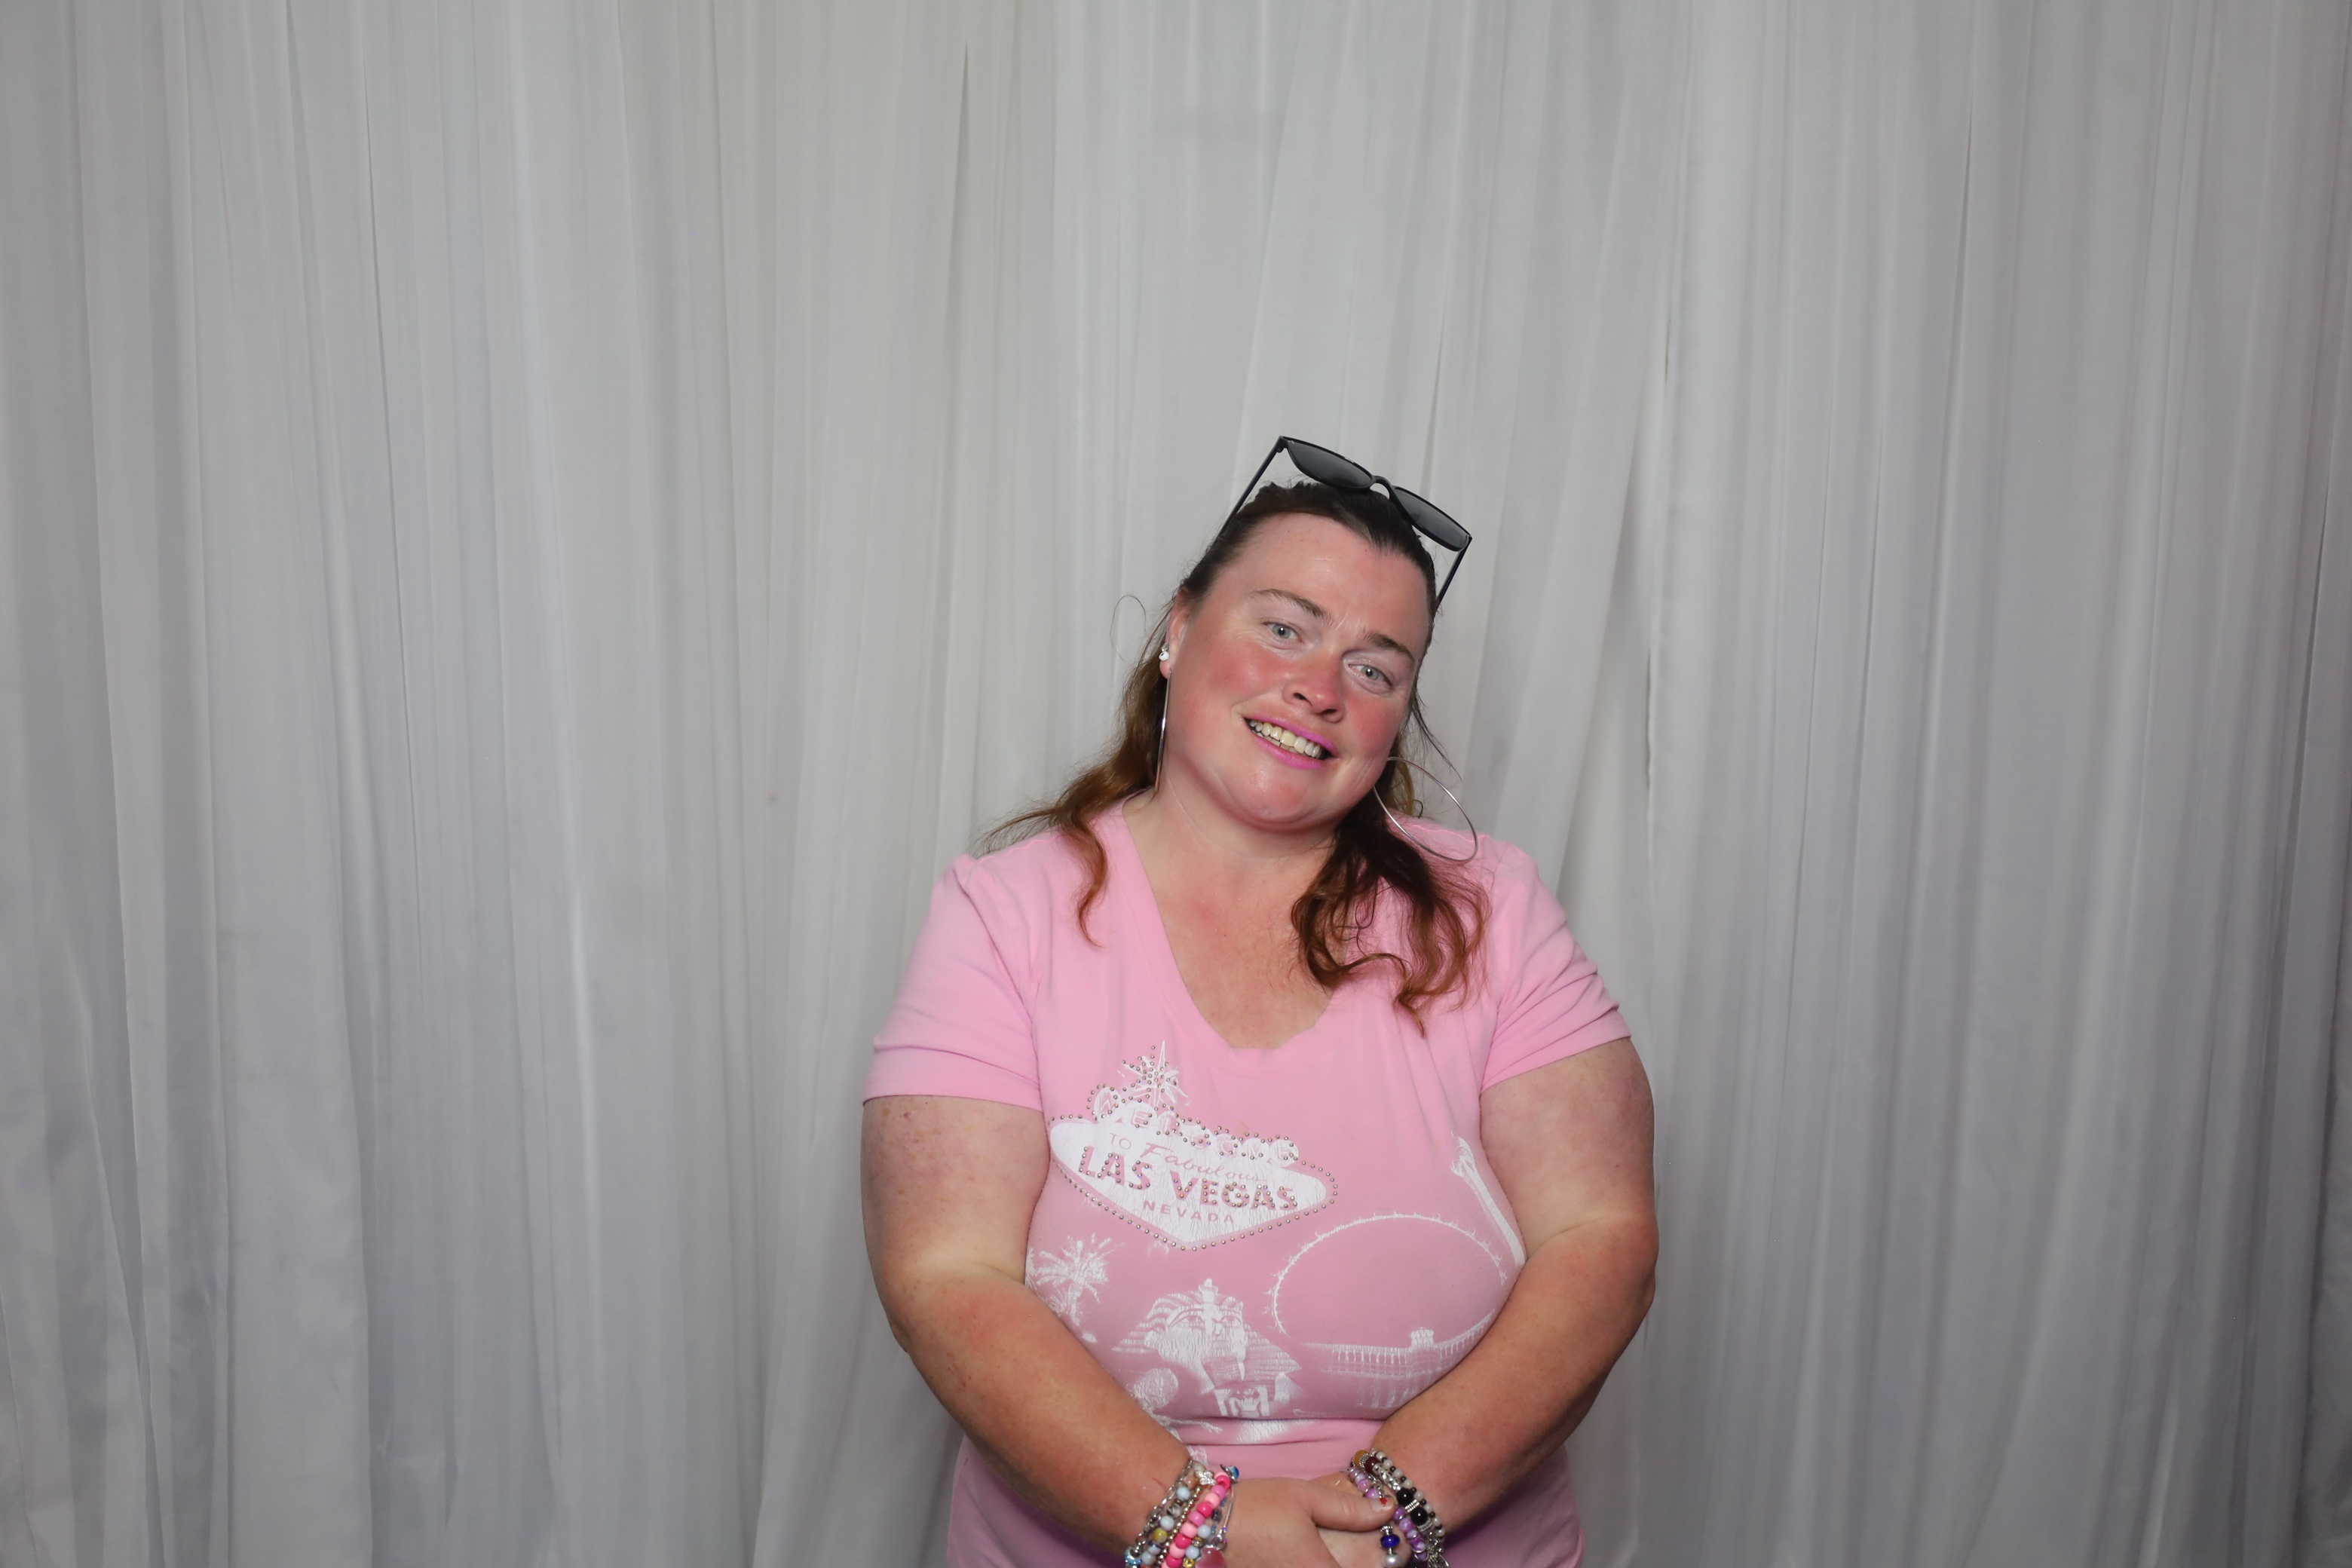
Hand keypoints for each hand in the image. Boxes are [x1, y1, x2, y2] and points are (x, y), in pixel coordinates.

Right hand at [1217, 1475, 1390, 1567]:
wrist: (1205, 1521)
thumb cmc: (1257, 1506)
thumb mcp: (1306, 1497)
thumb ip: (1351, 1509)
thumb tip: (1388, 1510)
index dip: (1381, 1564)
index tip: (1393, 1554)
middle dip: (1357, 1563)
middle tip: (1376, 1553)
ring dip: (1336, 1564)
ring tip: (1332, 1549)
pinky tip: (1308, 1556)